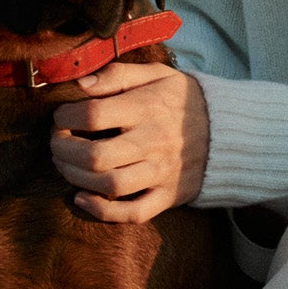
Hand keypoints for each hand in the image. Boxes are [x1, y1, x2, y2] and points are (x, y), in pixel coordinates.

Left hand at [50, 64, 209, 223]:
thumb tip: (80, 84)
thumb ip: (118, 75)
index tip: (61, 116)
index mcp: (149, 108)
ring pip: (110, 186)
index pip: (93, 115)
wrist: (231, 133)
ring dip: (76, 178)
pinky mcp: (167, 196)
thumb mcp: (158, 75)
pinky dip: (101, 211)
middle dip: (63, 150)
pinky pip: (132, 213)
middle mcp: (154, 142)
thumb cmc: (185, 101)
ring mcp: (161, 173)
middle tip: (56, 142)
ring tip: (66, 165)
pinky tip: (82, 198)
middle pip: (96, 156)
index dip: (66, 117)